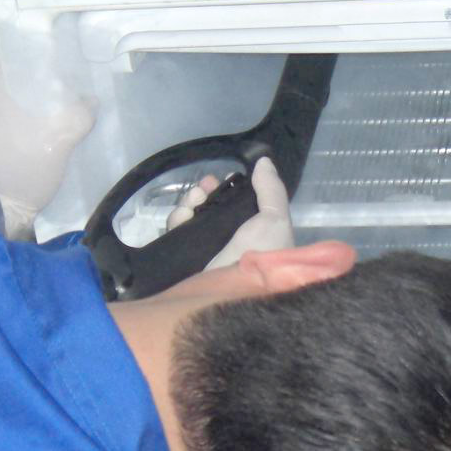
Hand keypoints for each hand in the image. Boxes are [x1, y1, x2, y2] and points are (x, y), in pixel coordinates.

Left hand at [0, 62, 93, 236]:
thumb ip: (76, 117)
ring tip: (55, 94)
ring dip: (28, 92)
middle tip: (60, 69)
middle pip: (7, 74)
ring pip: (7, 95)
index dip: (26, 45)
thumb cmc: (25, 175)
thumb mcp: (58, 144)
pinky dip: (23, 112)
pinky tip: (42, 121)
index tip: (49, 44)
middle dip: (32, 70)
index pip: (5, 55)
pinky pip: (6, 114)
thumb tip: (89, 100)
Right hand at [165, 157, 294, 269]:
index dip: (228, 189)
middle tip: (205, 187)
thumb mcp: (275, 219)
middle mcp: (228, 242)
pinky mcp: (184, 260)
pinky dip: (177, 219)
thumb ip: (271, 189)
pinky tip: (183, 215)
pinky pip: (175, 233)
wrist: (234, 290)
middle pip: (210, 208)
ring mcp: (204, 252)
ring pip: (191, 218)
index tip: (223, 178)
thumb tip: (263, 160)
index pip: (235, 205)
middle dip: (206, 192)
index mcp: (252, 233)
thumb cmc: (262, 252)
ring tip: (194, 200)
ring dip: (190, 201)